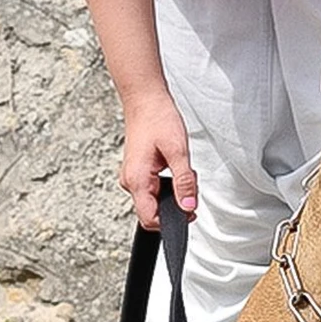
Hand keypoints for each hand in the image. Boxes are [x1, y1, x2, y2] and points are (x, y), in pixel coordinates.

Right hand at [119, 89, 198, 230]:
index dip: (172, 222)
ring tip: (182, 171)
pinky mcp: (139, 172)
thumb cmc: (158, 119)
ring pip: (157, 201)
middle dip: (177, 205)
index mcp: (137, 180)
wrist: (146, 99)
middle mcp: (130, 182)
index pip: (150, 219)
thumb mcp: (178, 153)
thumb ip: (185, 183)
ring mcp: (133, 177)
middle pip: (155, 212)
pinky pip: (155, 189)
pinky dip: (170, 184)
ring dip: (175, 193)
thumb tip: (189, 206)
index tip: (189, 211)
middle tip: (190, 184)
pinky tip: (175, 169)